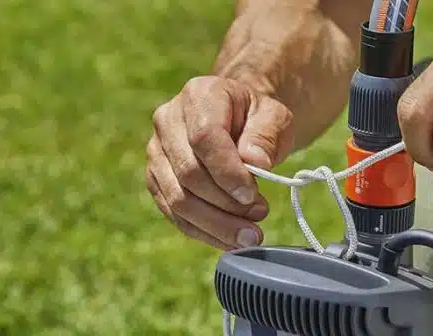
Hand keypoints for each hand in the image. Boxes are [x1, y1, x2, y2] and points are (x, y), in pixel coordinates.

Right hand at [146, 76, 293, 249]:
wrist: (239, 121)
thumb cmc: (258, 118)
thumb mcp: (275, 117)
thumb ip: (266, 135)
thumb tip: (255, 163)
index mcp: (199, 95)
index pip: (204, 138)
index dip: (227, 171)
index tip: (252, 194)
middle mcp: (167, 121)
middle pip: (188, 173)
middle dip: (225, 203)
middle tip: (260, 215)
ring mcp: (157, 152)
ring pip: (177, 200)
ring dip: (216, 224)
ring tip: (251, 234)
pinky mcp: (158, 180)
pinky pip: (175, 214)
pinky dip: (204, 232)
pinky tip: (230, 240)